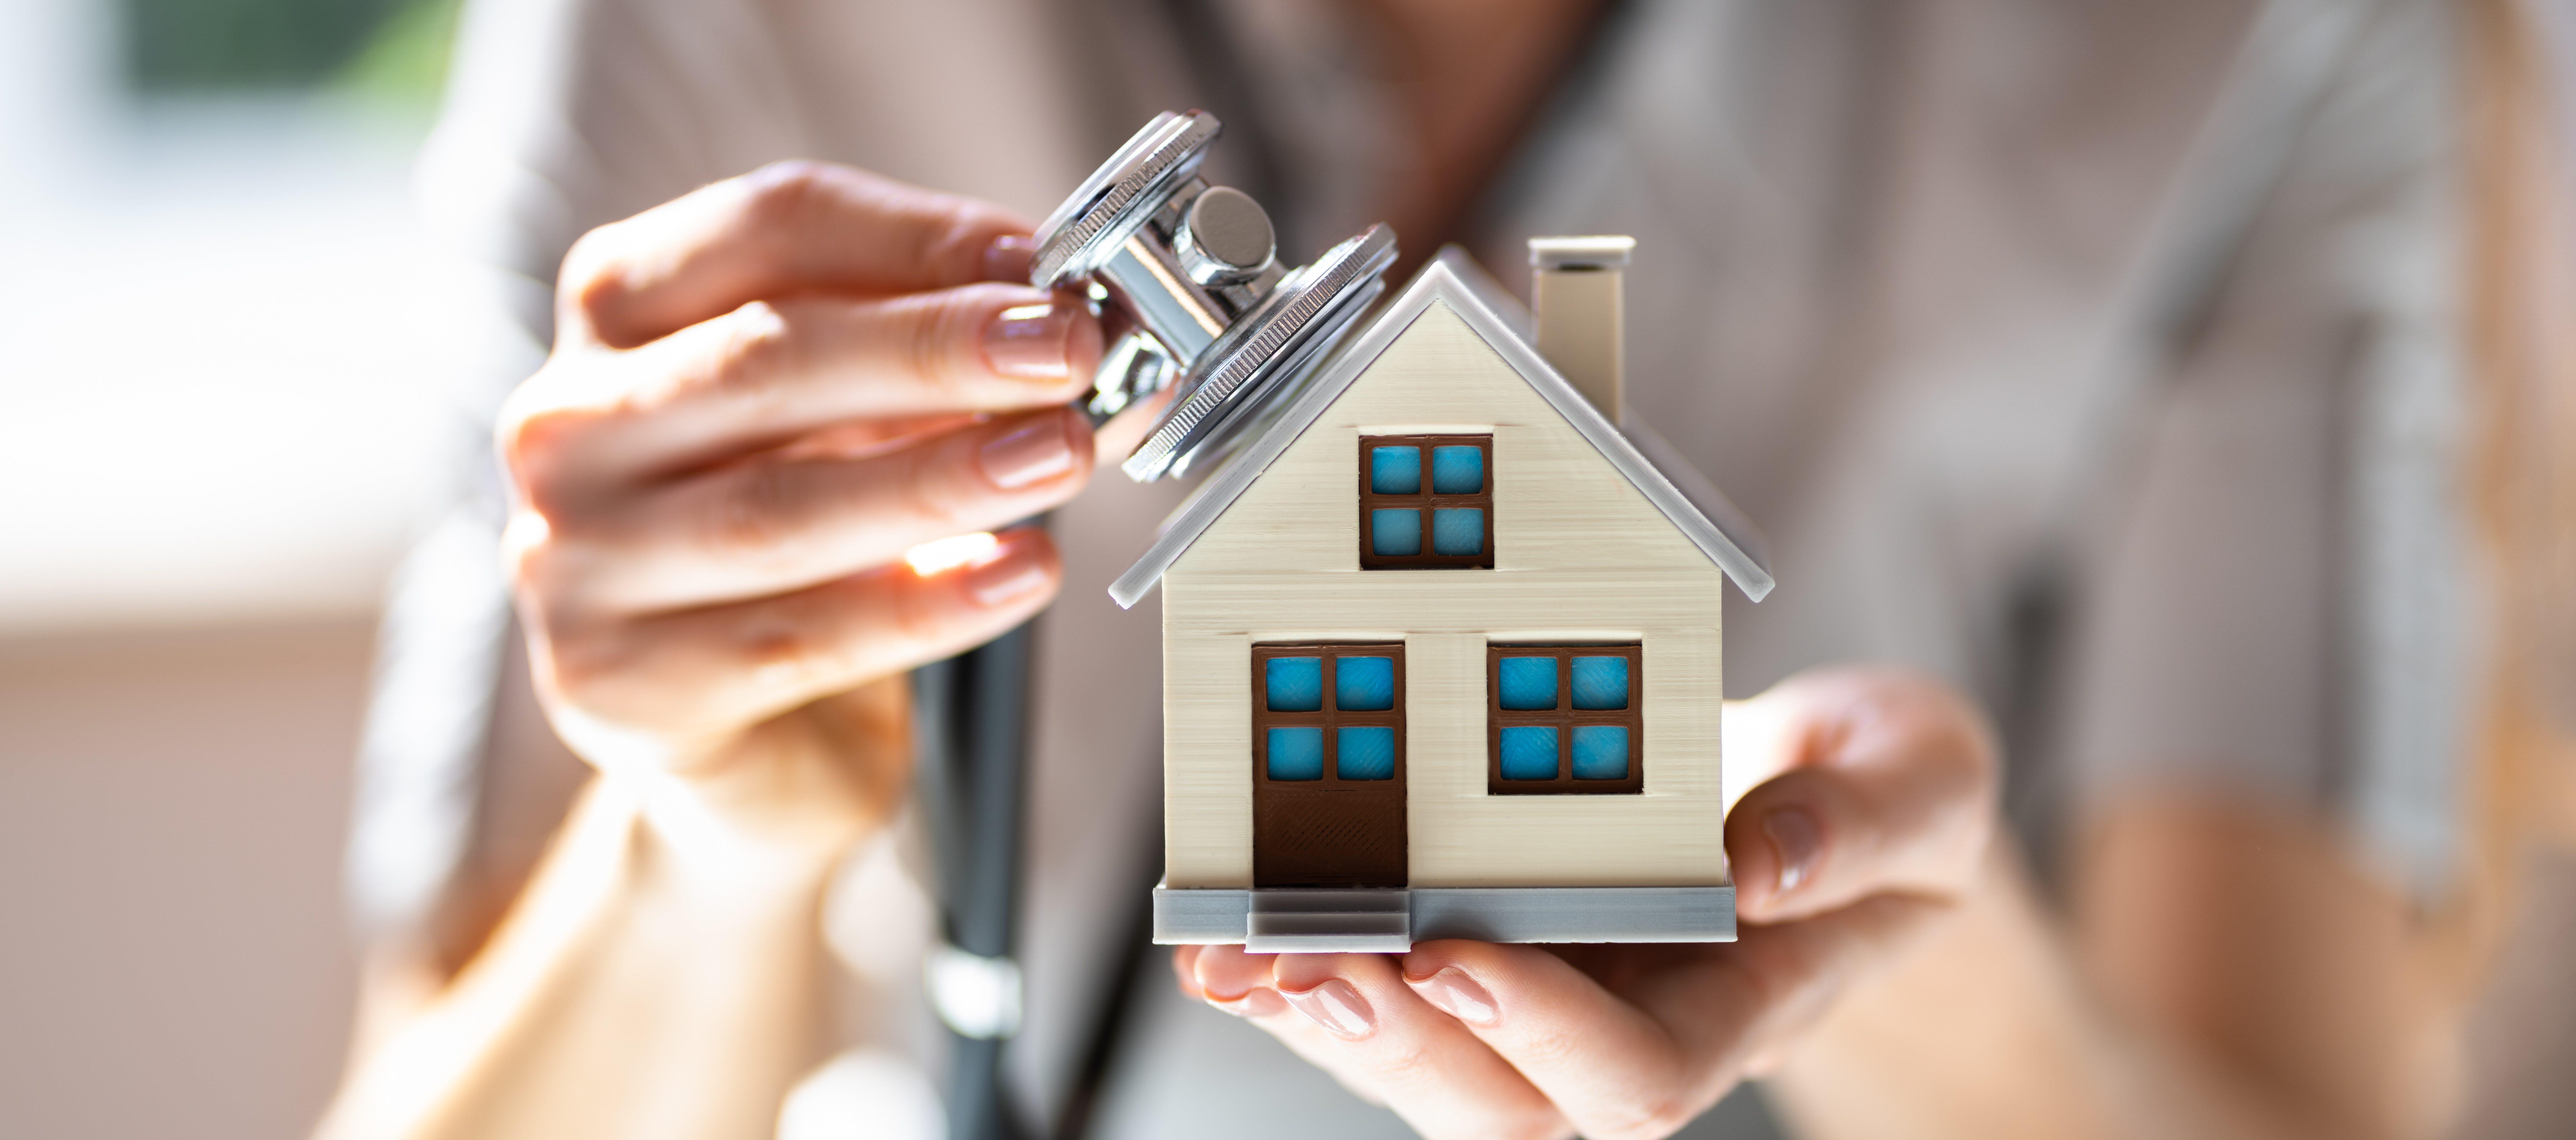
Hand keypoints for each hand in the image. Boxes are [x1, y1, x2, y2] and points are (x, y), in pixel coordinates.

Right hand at [497, 161, 1105, 858]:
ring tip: (1061, 456)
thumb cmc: (800, 529)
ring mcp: (575, 560)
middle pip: (765, 358)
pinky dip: (924, 605)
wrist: (737, 729)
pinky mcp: (620, 686)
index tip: (1040, 262)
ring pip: (777, 509)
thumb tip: (1074, 324)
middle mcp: (568, 424)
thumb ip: (940, 361)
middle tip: (1066, 352)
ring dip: (939, 477)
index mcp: (618, 311)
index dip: (915, 238)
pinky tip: (1020, 573)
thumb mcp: (858, 413)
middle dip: (934, 350)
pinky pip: (796, 640)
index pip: (768, 227)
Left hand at [1172, 668, 1997, 1139]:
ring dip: (1323, 1014)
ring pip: (1432, 1062)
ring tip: (1230, 955)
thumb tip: (1767, 862)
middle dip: (1397, 1040)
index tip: (1459, 956)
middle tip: (1301, 961)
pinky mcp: (1509, 945)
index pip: (1645, 1072)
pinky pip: (1399, 990)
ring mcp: (1569, 990)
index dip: (1546, 1033)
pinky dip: (1309, 965)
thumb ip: (1861, 822)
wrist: (1858, 795)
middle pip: (1511, 1100)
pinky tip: (1232, 933)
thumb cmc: (1894, 794)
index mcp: (1750, 992)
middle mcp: (1644, 1015)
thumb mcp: (1921, 781)